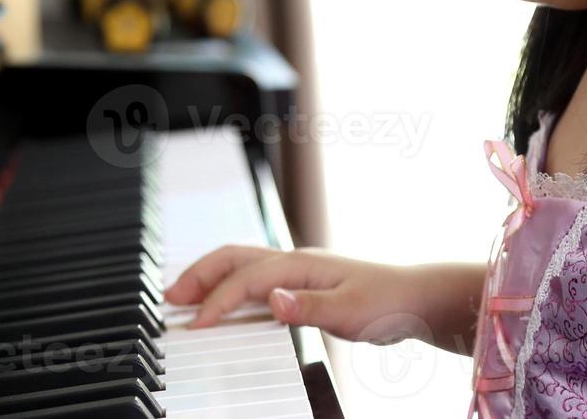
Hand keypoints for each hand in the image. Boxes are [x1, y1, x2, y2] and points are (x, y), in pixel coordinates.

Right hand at [165, 245, 449, 343]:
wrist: (416, 298)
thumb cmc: (388, 303)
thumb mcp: (351, 311)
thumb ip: (309, 307)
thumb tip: (272, 300)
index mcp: (300, 264)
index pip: (246, 280)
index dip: (218, 302)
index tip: (196, 327)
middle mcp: (293, 261)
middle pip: (232, 259)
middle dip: (198, 275)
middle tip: (170, 299)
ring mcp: (296, 270)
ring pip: (240, 265)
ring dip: (209, 279)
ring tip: (184, 298)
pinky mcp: (301, 284)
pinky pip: (254, 279)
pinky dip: (229, 288)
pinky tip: (225, 305)